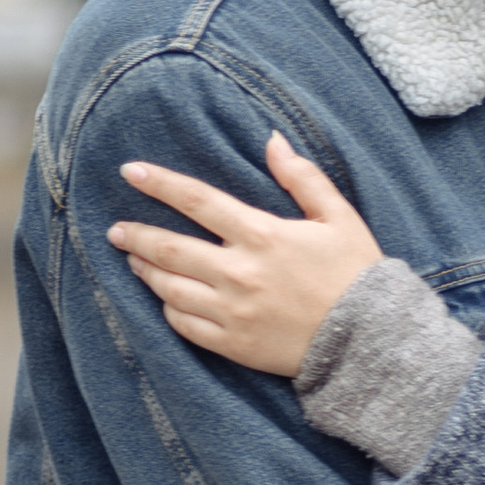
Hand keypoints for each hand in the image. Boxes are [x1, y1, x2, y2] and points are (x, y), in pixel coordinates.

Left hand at [110, 132, 383, 375]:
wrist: (369, 341)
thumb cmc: (356, 274)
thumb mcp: (338, 217)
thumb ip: (302, 177)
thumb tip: (273, 140)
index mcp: (262, 235)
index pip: (197, 201)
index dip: (159, 184)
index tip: (130, 171)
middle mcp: (239, 273)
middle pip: (170, 248)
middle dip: (136, 235)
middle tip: (115, 230)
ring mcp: (232, 312)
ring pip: (170, 288)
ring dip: (146, 271)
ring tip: (134, 260)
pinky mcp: (233, 344)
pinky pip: (184, 325)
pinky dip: (169, 309)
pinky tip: (165, 298)